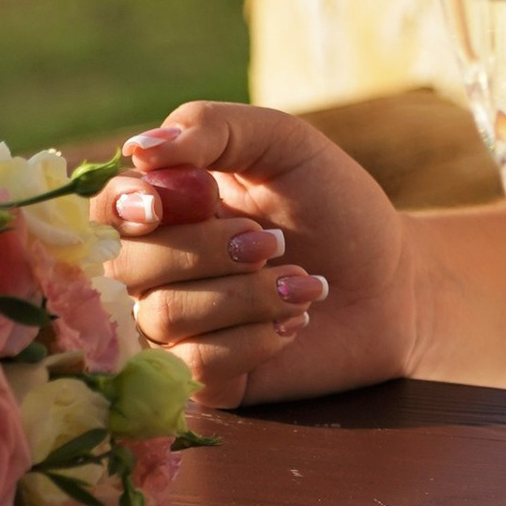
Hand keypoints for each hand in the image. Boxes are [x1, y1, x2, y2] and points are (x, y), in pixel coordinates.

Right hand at [106, 103, 417, 409]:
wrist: (397, 282)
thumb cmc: (337, 205)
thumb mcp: (286, 145)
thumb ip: (214, 128)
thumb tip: (137, 149)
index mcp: (170, 206)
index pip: (108, 207)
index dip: (126, 206)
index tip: (167, 202)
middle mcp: (161, 267)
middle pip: (128, 265)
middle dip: (207, 251)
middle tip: (274, 242)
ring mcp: (181, 325)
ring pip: (162, 317)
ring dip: (242, 297)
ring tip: (302, 285)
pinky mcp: (208, 377)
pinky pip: (193, 366)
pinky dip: (251, 342)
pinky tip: (294, 324)